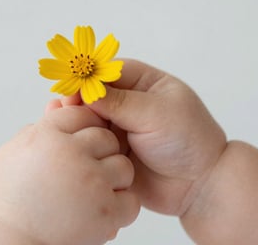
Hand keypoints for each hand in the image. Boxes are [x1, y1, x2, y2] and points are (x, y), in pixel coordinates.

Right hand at [0, 106, 139, 244]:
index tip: (83, 138)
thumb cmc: (8, 201)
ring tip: (97, 190)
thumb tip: (49, 118)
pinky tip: (104, 209)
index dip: (83, 125)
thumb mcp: (9, 155)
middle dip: (100, 151)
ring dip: (114, 178)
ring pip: (123, 166)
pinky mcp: (106, 211)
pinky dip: (121, 206)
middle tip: (88, 167)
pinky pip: (130, 199)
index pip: (78, 114)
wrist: (12, 242)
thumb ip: (31, 133)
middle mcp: (71, 153)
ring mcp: (92, 182)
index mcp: (47, 136)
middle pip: (105, 137)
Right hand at [52, 59, 226, 215]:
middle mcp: (129, 104)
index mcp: (144, 84)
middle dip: (79, 98)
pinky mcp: (110, 149)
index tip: (72, 87)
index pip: (110, 72)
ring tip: (60, 120)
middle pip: (95, 93)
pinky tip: (65, 137)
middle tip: (65, 107)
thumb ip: (120, 102)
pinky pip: (90, 139)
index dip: (89, 77)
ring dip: (76, 118)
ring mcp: (119, 127)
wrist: (197, 185)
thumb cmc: (187, 141)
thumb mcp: (156, 113)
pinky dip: (78, 137)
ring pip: (89, 116)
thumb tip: (85, 90)